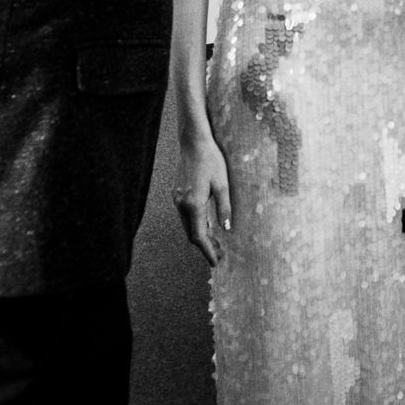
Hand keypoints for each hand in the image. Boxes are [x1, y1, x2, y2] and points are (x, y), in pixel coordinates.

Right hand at [173, 133, 232, 266]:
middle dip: (205, 246)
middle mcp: (181, 204)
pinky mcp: (177, 193)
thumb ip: (224, 207)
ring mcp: (177, 198)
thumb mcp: (222, 183)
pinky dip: (196, 223)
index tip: (216, 262)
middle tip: (220, 254)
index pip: (199, 236)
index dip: (207, 251)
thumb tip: (227, 228)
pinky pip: (185, 215)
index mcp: (193, 204)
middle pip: (191, 233)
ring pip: (187, 225)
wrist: (193, 142)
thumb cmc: (211, 160)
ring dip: (200, 235)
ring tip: (216, 242)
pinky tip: (208, 224)